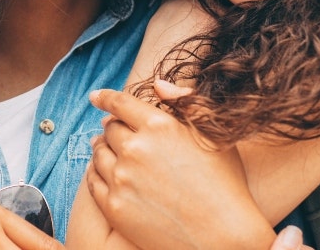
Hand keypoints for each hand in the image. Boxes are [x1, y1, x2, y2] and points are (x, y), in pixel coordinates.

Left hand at [85, 84, 273, 249]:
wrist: (224, 238)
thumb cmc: (226, 184)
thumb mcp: (214, 135)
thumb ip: (186, 102)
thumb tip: (157, 85)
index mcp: (159, 126)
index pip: (120, 103)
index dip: (105, 98)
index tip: (96, 97)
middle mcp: (135, 149)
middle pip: (109, 129)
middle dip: (111, 127)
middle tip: (113, 130)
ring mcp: (122, 179)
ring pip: (98, 153)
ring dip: (102, 148)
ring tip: (107, 150)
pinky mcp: (114, 206)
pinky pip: (93, 181)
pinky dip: (96, 173)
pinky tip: (104, 173)